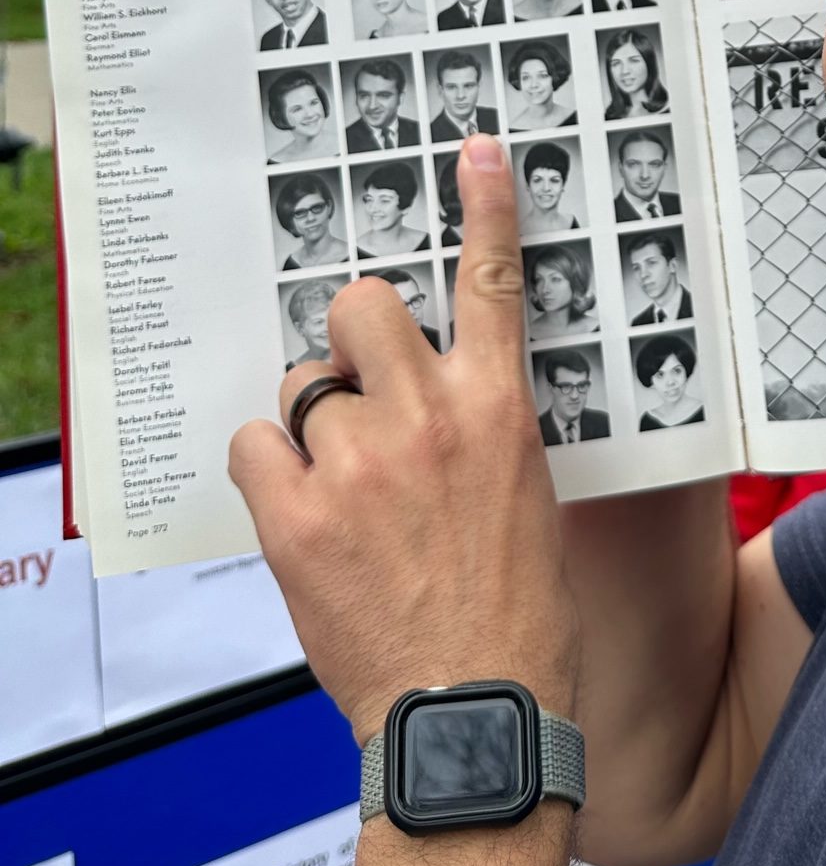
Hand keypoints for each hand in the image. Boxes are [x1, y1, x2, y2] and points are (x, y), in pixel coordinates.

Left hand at [230, 137, 578, 742]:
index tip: (474, 153)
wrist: (479, 712)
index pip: (492, 284)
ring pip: (304, 383)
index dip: (485, 208)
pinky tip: (298, 511)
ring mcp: (359, 464)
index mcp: (499, 411)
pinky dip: (270, 471)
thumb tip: (437, 400)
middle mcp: (429, 419)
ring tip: (339, 486)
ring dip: (314, 421)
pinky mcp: (299, 518)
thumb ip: (482, 430)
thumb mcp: (530, 499)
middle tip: (359, 387)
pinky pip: (256, 446)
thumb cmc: (520, 616)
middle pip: (362, 309)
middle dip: (353, 336)